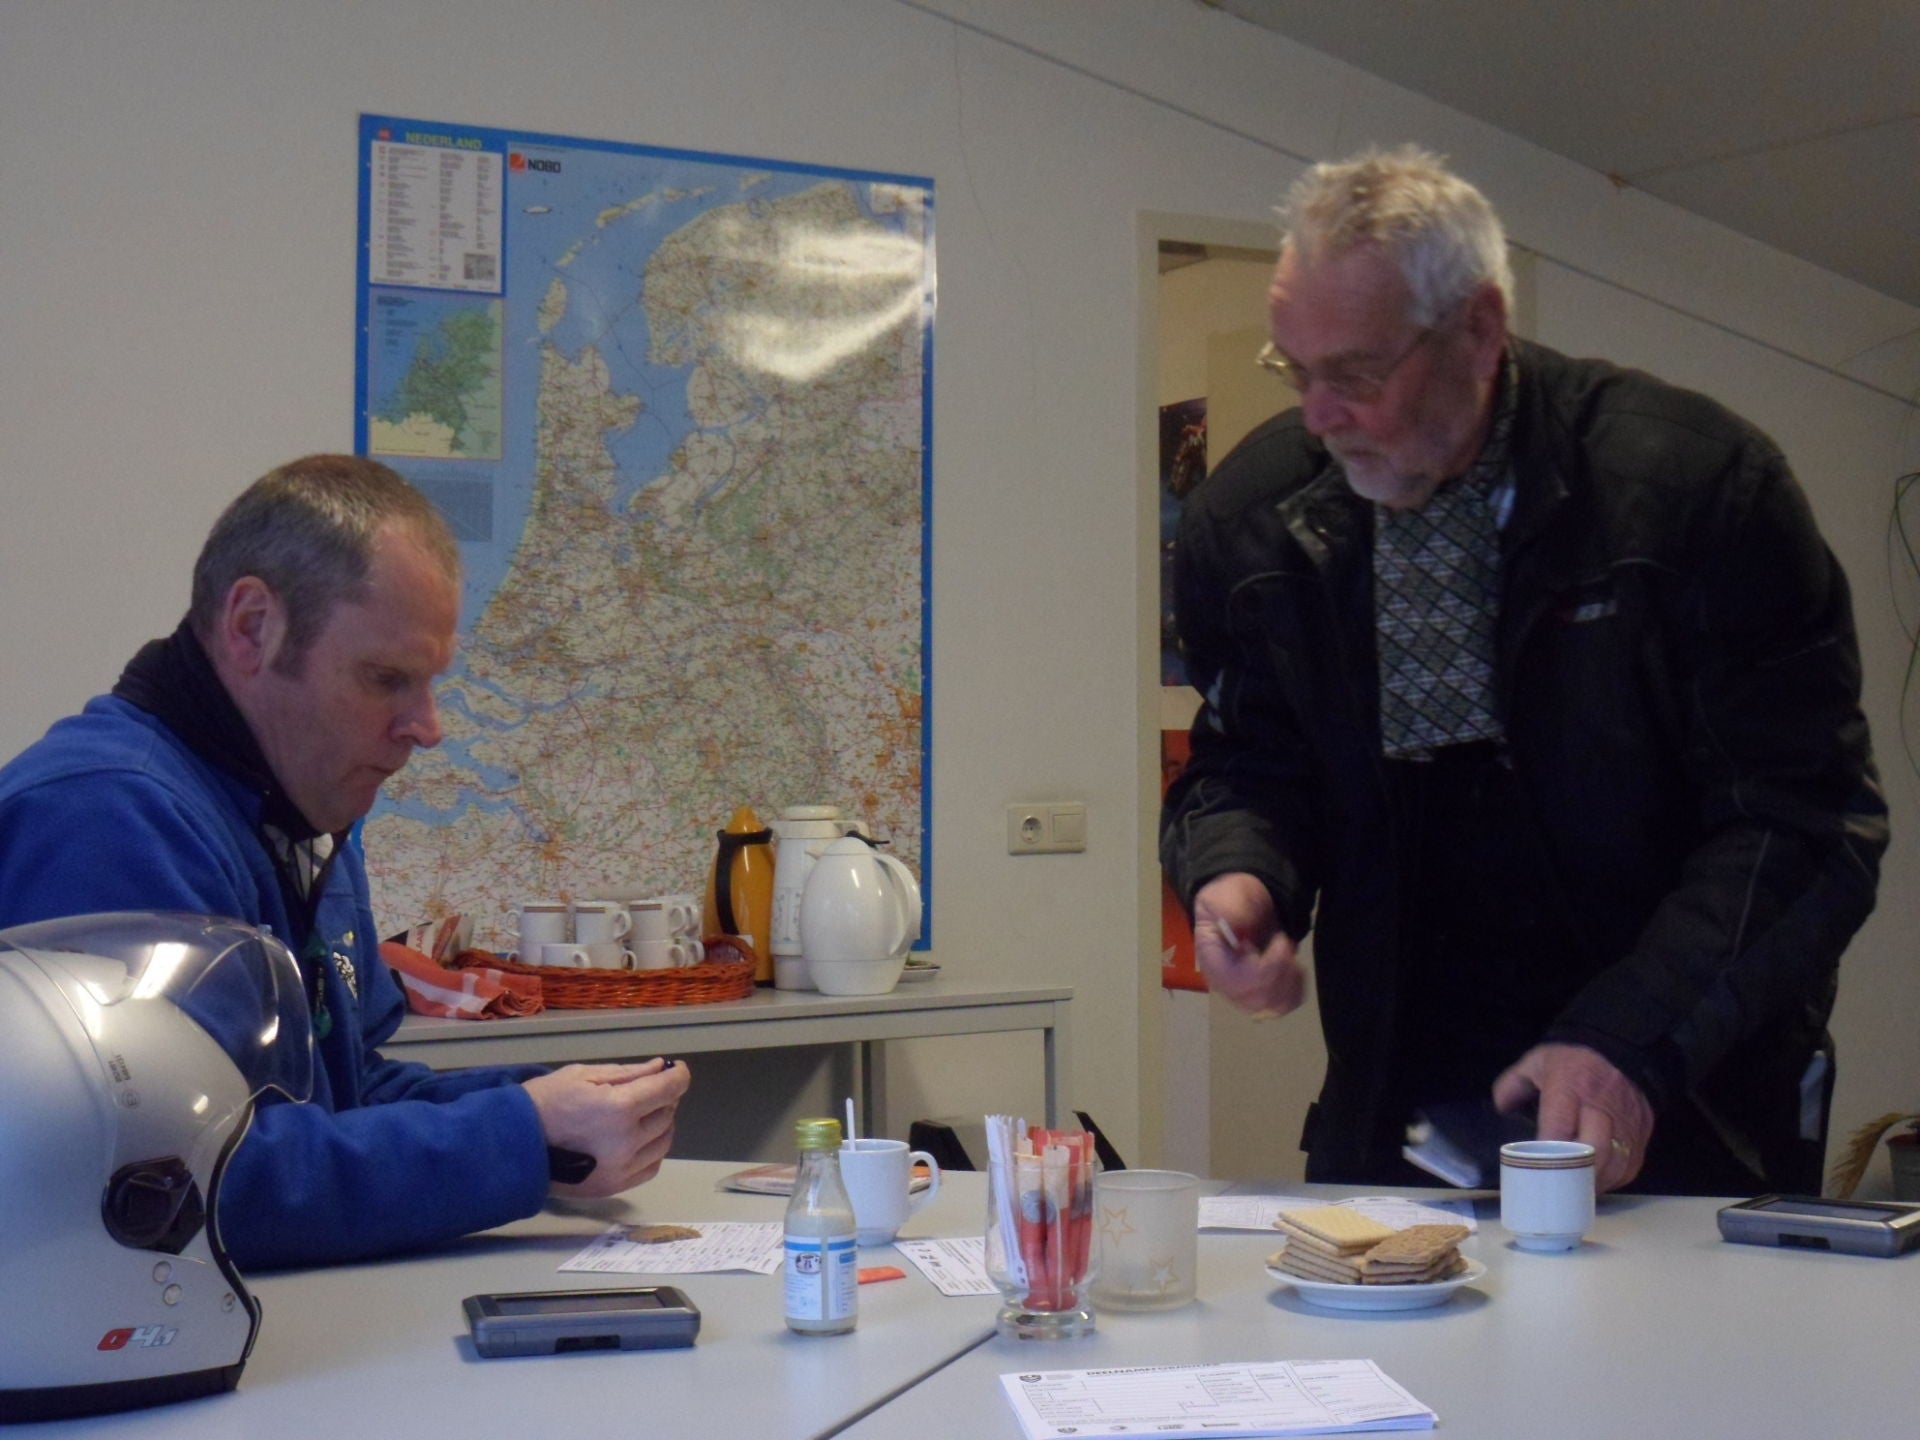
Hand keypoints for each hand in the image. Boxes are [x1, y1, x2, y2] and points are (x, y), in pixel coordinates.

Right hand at [522, 1058, 691, 1197]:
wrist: (514, 1145)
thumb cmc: (544, 1103)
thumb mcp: (583, 1075)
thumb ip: (628, 1073)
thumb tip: (659, 1068)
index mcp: (619, 1108)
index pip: (669, 1089)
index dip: (679, 1076)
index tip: (677, 1070)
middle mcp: (626, 1141)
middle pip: (667, 1113)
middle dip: (663, 1097)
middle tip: (647, 1090)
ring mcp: (622, 1168)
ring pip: (664, 1141)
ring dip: (660, 1124)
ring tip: (640, 1114)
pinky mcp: (614, 1186)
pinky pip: (651, 1166)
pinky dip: (651, 1150)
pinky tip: (635, 1139)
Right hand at [1192, 873, 1306, 1016]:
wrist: (1242, 905)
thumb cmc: (1231, 900)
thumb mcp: (1224, 896)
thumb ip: (1229, 909)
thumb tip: (1238, 927)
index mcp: (1212, 961)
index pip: (1238, 982)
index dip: (1266, 967)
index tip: (1280, 940)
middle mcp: (1225, 985)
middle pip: (1257, 998)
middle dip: (1281, 971)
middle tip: (1286, 943)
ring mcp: (1244, 994)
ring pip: (1273, 1005)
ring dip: (1290, 980)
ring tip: (1289, 954)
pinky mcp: (1261, 995)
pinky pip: (1284, 1005)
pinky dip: (1296, 989)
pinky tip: (1294, 968)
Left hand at [1492, 1043, 1652, 1192]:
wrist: (1621, 1050)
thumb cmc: (1573, 1061)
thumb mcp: (1537, 1061)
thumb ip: (1513, 1084)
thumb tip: (1501, 1108)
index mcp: (1571, 1086)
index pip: (1560, 1126)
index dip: (1548, 1152)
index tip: (1534, 1167)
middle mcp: (1601, 1107)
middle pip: (1592, 1149)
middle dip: (1574, 1172)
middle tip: (1557, 1185)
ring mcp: (1626, 1123)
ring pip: (1614, 1163)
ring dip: (1594, 1181)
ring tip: (1574, 1191)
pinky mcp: (1642, 1134)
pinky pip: (1629, 1165)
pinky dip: (1612, 1179)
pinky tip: (1595, 1183)